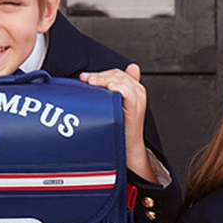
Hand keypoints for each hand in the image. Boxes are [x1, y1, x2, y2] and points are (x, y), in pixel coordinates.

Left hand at [79, 63, 153, 179]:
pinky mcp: (135, 107)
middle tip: (85, 80)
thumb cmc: (120, 130)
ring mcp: (138, 99)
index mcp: (133, 90)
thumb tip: (91, 80)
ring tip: (91, 83)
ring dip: (104, 80)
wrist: (127, 148)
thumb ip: (106, 95)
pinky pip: (127, 92)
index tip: (85, 78)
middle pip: (118, 75)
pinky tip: (107, 89)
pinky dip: (117, 88)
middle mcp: (137, 92)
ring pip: (121, 80)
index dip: (100, 73)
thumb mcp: (112, 108)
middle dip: (99, 76)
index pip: (116, 74)